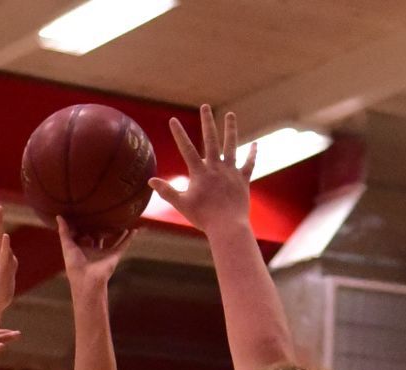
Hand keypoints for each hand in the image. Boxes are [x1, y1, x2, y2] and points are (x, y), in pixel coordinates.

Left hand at [57, 216, 130, 286]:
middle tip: (101, 211)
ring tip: (120, 219)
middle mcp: (94, 250)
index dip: (82, 225)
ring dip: (117, 231)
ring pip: (112, 239)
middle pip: (97, 235)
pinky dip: (129, 238)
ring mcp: (104, 253)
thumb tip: (58, 216)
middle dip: (99, 226)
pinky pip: (123, 245)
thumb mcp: (67, 245)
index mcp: (82, 248)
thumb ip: (64, 231)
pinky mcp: (114, 255)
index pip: (82, 234)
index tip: (83, 212)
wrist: (87, 280)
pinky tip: (134, 229)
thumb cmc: (74, 264)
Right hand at [150, 103, 254, 234]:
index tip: (173, 119)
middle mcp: (216, 167)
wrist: (227, 227)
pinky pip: (249, 164)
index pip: (187, 149)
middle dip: (207, 122)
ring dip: (230, 129)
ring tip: (230, 115)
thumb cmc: (203, 218)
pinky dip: (252, 154)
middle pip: (211, 140)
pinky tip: (255, 144)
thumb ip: (167, 191)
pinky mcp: (243, 179)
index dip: (179, 134)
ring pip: (231, 146)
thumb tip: (150, 181)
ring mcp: (231, 172)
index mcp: (200, 172)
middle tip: (205, 106)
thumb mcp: (182, 205)